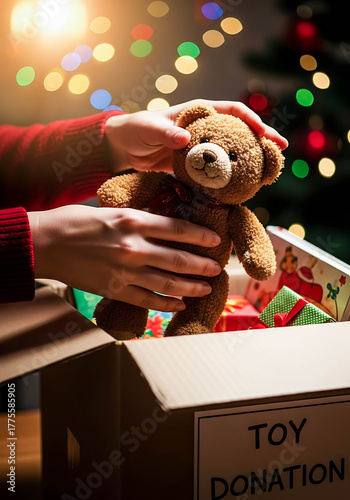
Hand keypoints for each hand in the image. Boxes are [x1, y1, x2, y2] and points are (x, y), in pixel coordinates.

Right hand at [28, 205, 221, 310]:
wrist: (44, 244)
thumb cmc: (73, 221)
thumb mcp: (110, 210)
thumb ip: (137, 219)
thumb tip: (162, 226)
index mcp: (133, 221)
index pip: (178, 229)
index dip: (201, 236)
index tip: (215, 240)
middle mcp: (134, 247)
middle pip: (179, 259)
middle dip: (202, 265)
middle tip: (217, 268)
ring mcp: (125, 271)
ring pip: (168, 283)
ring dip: (191, 287)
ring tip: (206, 288)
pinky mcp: (114, 290)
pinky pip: (147, 300)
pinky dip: (166, 305)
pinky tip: (180, 305)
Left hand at [105, 98, 287, 173]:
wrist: (123, 149)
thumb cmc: (135, 130)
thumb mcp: (148, 128)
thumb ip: (165, 131)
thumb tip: (184, 138)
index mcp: (198, 112)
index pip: (232, 111)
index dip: (251, 120)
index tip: (264, 133)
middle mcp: (205, 128)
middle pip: (240, 131)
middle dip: (262, 139)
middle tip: (280, 151)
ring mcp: (202, 148)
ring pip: (232, 152)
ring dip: (250, 159)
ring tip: (269, 171)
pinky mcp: (196, 166)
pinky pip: (218, 170)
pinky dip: (230, 177)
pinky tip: (241, 187)